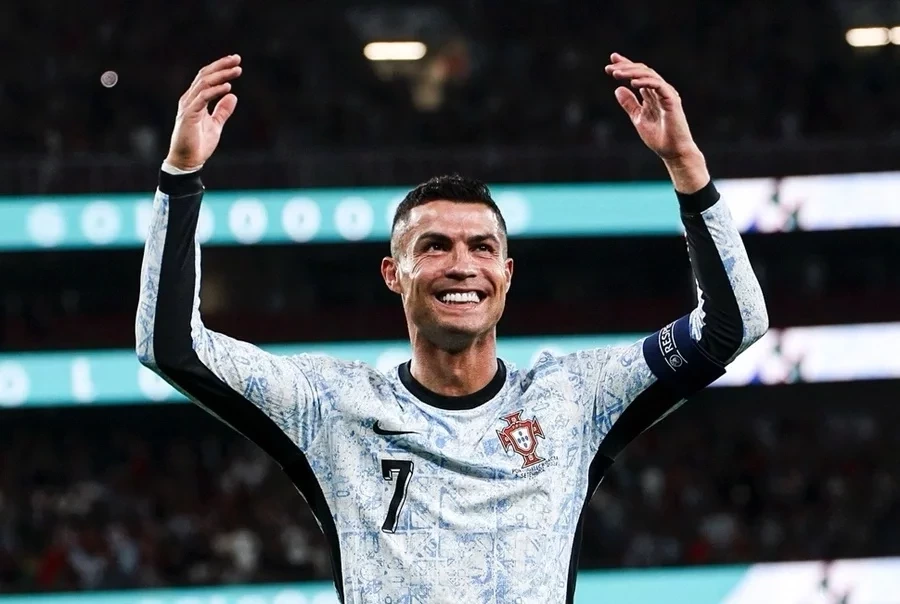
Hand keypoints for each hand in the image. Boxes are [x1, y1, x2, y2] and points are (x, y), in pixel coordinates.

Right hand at [165, 55, 242, 170]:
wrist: (187, 161)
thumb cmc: (199, 144)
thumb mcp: (215, 125)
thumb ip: (222, 110)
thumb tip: (232, 96)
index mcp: (195, 100)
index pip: (207, 78)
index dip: (220, 68)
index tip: (235, 62)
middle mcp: (189, 99)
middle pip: (205, 75)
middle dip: (221, 65)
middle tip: (237, 59)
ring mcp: (188, 106)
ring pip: (204, 83)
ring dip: (221, 75)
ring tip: (236, 70)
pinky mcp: (189, 115)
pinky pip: (203, 98)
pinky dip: (216, 91)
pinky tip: (228, 87)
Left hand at [605, 53, 698, 160]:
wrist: (673, 151)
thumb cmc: (659, 137)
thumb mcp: (638, 118)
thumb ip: (629, 104)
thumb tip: (617, 89)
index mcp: (652, 94)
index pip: (638, 75)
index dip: (626, 66)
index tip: (611, 60)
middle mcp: (660, 91)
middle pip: (643, 71)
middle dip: (626, 67)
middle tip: (609, 68)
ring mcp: (667, 94)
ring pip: (649, 75)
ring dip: (632, 73)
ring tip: (616, 74)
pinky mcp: (672, 100)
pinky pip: (658, 86)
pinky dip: (646, 82)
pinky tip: (633, 83)